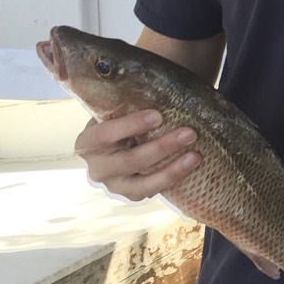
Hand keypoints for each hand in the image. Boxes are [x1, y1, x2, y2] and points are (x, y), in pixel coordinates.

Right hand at [75, 110, 198, 201]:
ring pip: (142, 184)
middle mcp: (97, 168)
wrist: (118, 146)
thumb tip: (158, 88)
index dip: (131, 125)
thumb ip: (127, 104)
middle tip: (189, 133)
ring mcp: (114, 185)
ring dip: (172, 170)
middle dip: (161, 147)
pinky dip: (173, 178)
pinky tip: (191, 166)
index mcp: (87, 142)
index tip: (158, 115)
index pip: (106, 134)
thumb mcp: (116, 112)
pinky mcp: (131, 194)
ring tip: (195, 156)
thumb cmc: (120, 121)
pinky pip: (153, 190)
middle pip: (129, 161)